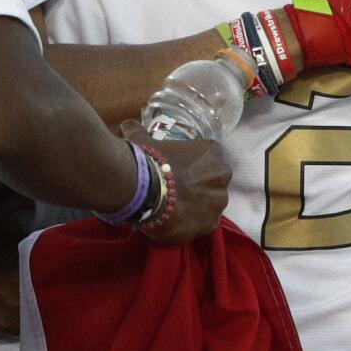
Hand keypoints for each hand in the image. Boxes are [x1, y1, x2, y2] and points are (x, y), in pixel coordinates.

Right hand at [122, 123, 231, 244]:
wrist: (141, 190)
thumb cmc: (146, 160)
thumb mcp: (141, 140)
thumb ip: (138, 131)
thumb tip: (129, 126)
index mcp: (211, 152)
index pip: (207, 157)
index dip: (191, 165)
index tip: (176, 171)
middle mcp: (221, 175)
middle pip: (212, 181)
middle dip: (197, 186)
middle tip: (174, 190)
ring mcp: (217, 201)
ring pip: (209, 204)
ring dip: (195, 206)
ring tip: (172, 209)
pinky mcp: (210, 223)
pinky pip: (202, 223)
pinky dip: (190, 224)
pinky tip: (174, 222)